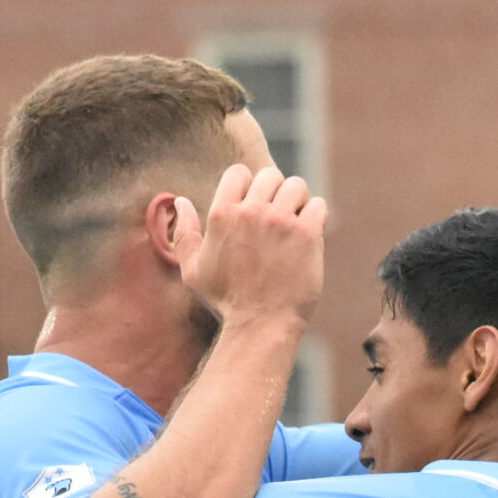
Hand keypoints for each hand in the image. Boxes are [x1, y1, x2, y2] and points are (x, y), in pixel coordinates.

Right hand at [185, 164, 328, 330]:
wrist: (261, 325)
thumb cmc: (227, 302)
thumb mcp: (193, 271)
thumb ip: (185, 234)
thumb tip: (180, 201)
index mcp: (222, 215)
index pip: (239, 172)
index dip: (248, 185)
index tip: (255, 205)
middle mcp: (251, 212)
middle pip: (270, 175)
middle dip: (275, 192)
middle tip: (278, 216)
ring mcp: (280, 222)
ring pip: (296, 186)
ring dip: (297, 201)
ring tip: (295, 223)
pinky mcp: (307, 234)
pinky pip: (317, 205)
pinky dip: (316, 215)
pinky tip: (309, 233)